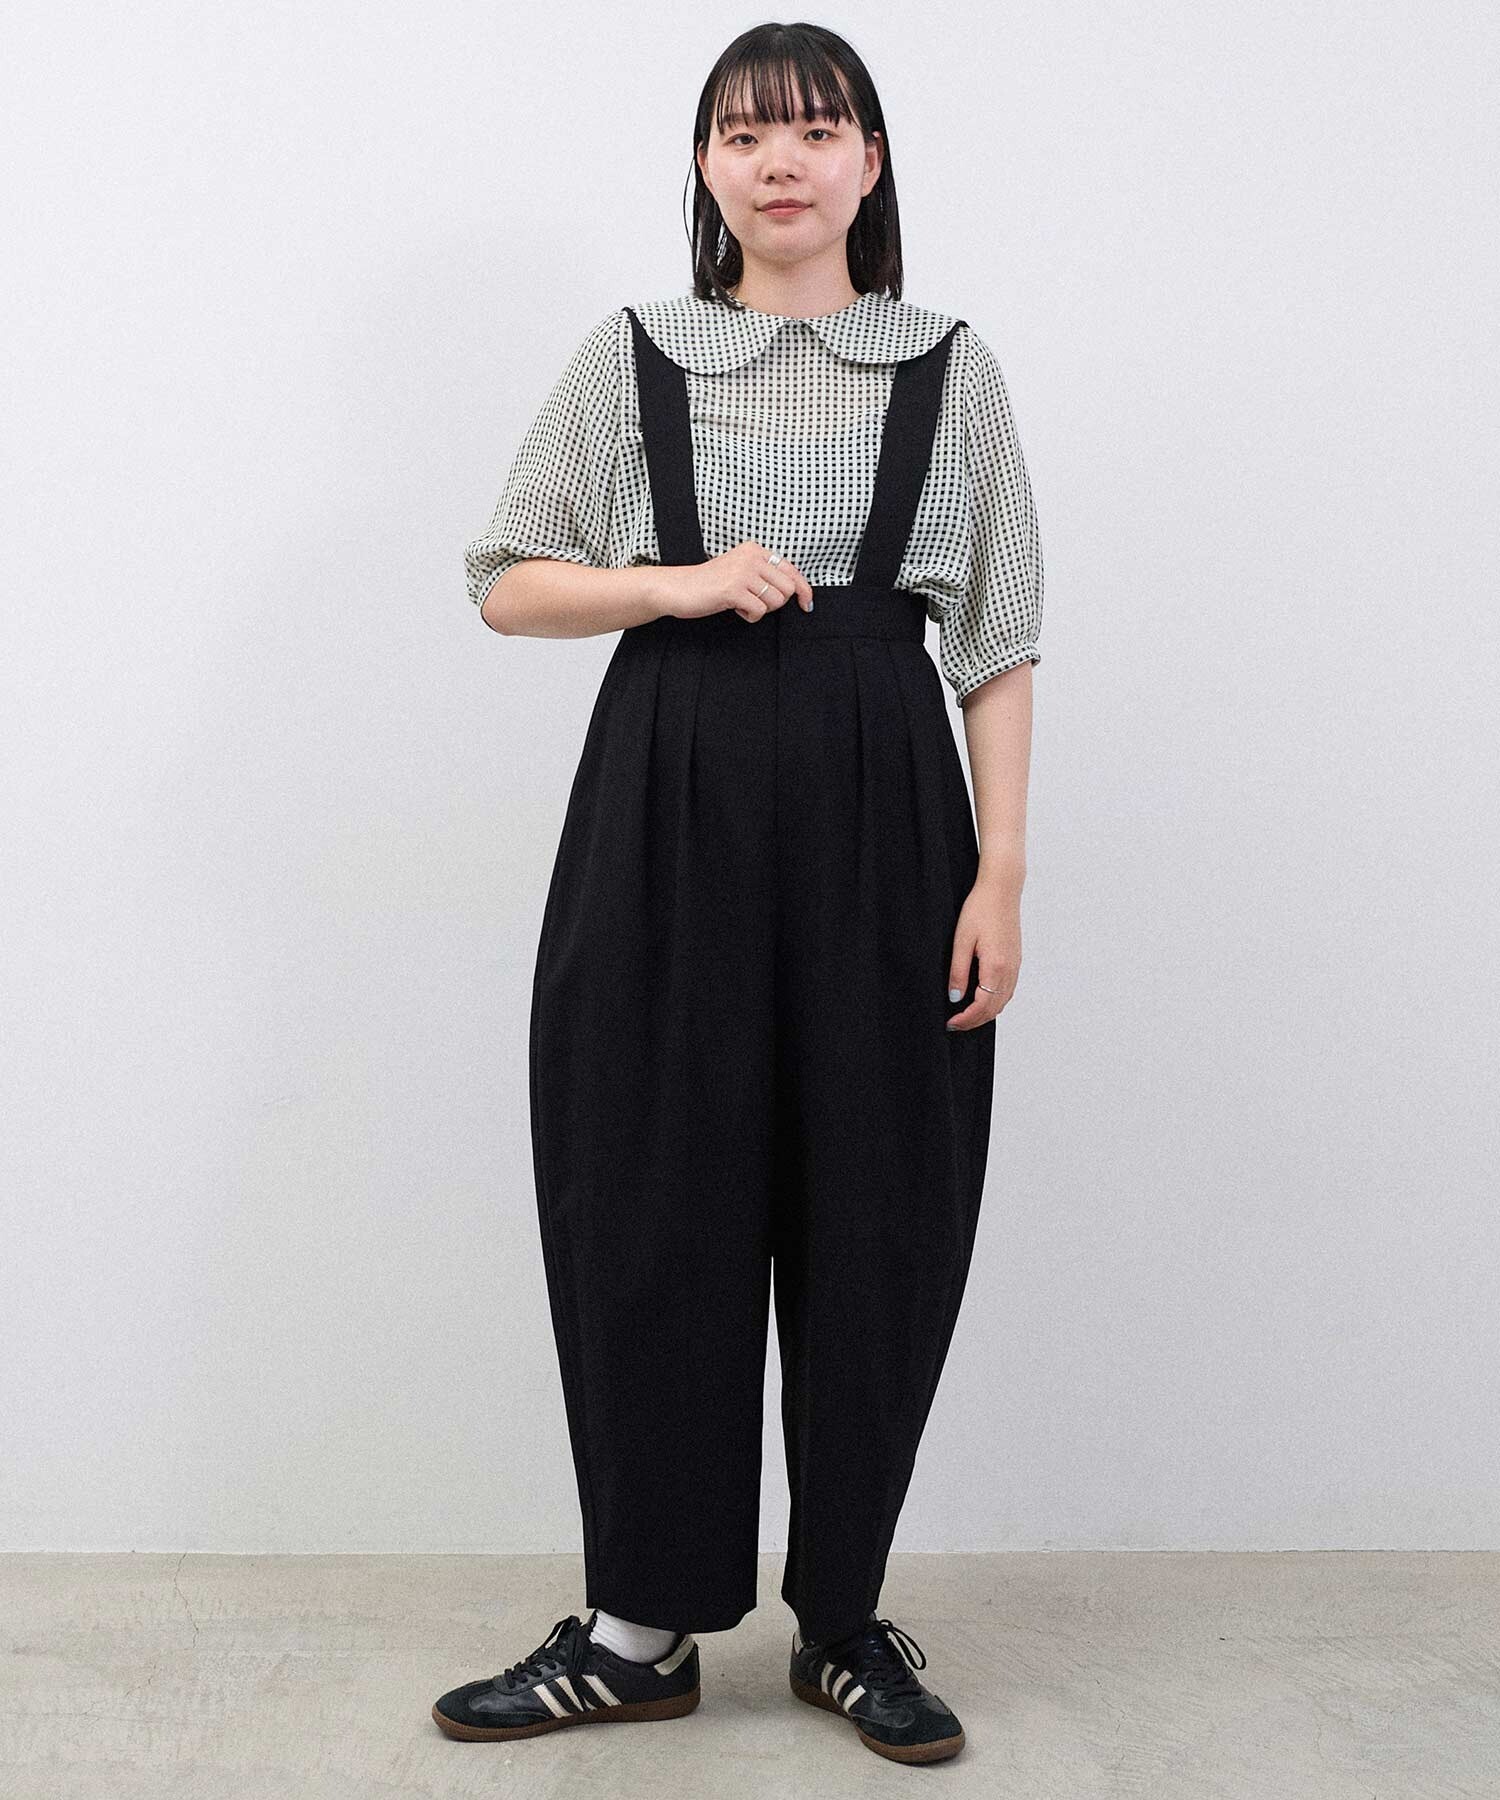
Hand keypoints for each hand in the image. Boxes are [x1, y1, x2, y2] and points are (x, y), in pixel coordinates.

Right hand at [660, 541, 814, 622]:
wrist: (679, 588)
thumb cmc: (711, 584)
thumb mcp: (741, 570)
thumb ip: (765, 574)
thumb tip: (798, 590)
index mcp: (755, 550)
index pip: (792, 570)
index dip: (804, 589)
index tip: (807, 604)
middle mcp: (751, 557)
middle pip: (788, 588)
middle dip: (776, 602)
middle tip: (756, 602)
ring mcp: (742, 572)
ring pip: (776, 601)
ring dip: (761, 609)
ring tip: (742, 604)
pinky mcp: (733, 590)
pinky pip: (759, 611)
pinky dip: (750, 616)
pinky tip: (735, 609)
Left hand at [945, 876, 1021, 1029]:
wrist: (1002, 890)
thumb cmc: (980, 910)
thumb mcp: (961, 941)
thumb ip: (958, 972)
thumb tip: (955, 998)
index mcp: (996, 967)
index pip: (982, 1006)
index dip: (966, 1019)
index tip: (950, 1023)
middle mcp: (1009, 970)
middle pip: (994, 1009)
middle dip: (974, 1021)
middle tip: (954, 1024)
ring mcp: (1015, 966)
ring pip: (1003, 1001)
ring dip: (985, 1013)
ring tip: (966, 1016)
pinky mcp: (1016, 960)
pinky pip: (1008, 990)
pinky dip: (995, 1002)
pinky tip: (983, 999)